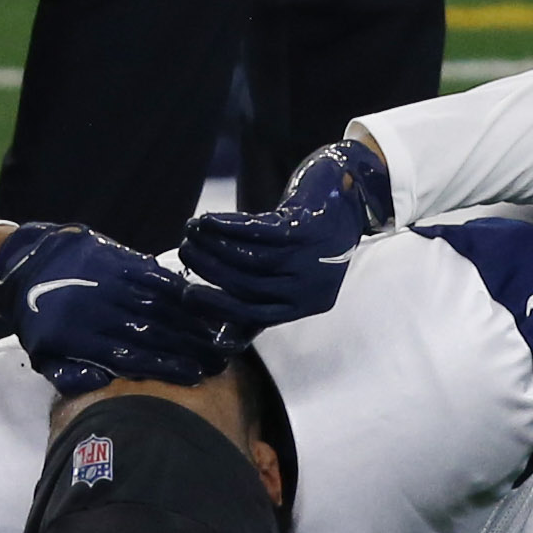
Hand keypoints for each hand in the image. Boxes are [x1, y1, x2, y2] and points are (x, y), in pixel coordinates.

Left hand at [0, 224, 236, 396]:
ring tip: (214, 335)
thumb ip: (71, 375)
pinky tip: (197, 300)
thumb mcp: (44, 355)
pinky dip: (176, 289)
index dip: (166, 367)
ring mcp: (109, 282)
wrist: (27, 264)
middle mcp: (97, 310)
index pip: (132, 357)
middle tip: (216, 358)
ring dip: (189, 321)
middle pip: (151, 332)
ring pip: (157, 305)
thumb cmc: (39, 317)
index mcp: (79, 338)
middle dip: (187, 347)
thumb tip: (103, 387)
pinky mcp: (116, 260)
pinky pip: (152, 276)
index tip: (194, 376)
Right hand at [183, 139, 392, 331]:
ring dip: (214, 245)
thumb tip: (220, 339)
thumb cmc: (309, 240)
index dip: (216, 307)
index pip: (253, 316)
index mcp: (305, 305)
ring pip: (251, 259)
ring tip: (191, 232)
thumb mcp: (290, 278)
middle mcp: (311, 287)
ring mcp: (311, 257)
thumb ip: (261, 306)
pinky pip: (258, 231)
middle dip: (209, 270)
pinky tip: (208, 219)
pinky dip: (228, 226)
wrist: (349, 193)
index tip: (186, 295)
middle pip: (248, 287)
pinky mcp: (307, 226)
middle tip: (184, 253)